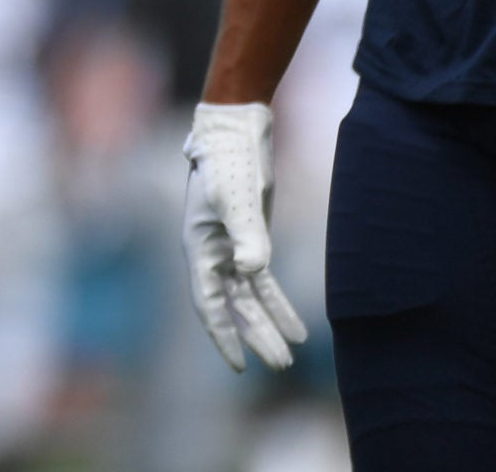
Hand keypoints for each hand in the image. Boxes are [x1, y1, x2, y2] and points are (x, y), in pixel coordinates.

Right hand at [183, 101, 309, 371]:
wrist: (235, 130)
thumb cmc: (228, 161)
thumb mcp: (235, 198)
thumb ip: (246, 234)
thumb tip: (252, 271)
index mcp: (199, 248)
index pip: (209, 302)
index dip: (223, 335)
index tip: (240, 365)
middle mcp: (212, 253)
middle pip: (234, 306)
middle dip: (255, 336)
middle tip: (281, 364)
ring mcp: (231, 247)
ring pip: (249, 297)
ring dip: (267, 323)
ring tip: (290, 354)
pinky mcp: (251, 238)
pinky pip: (263, 281)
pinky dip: (277, 302)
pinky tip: (295, 325)